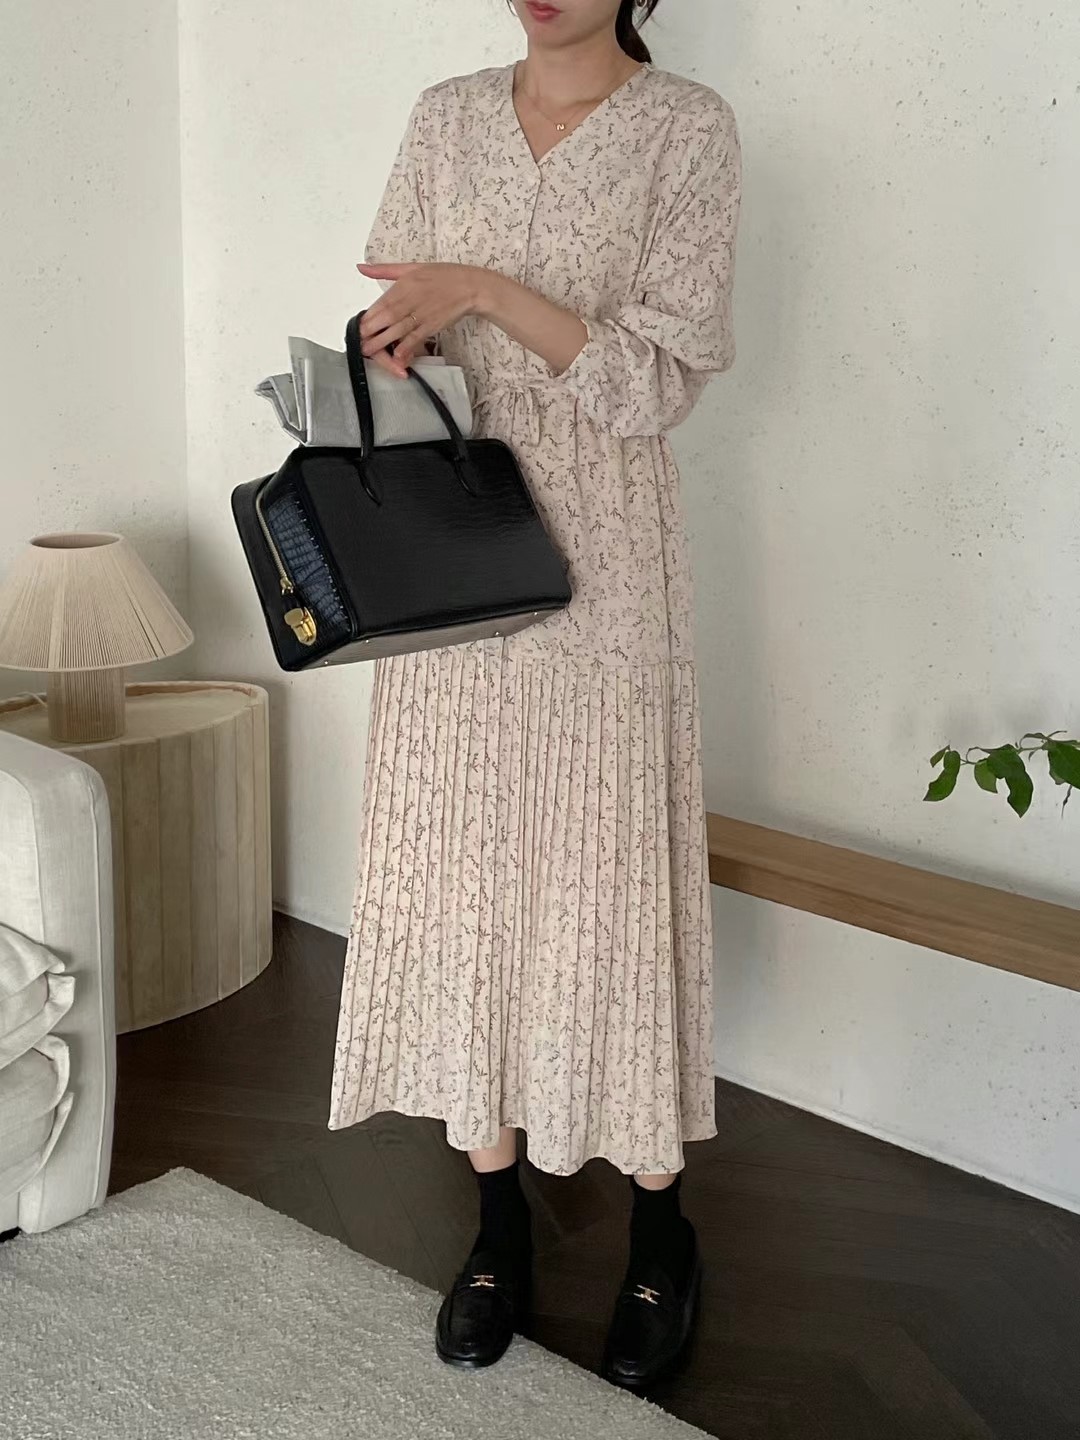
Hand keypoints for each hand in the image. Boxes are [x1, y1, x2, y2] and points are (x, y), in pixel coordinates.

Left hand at [355, 263, 487, 376]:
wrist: (470, 286)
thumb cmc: (443, 276)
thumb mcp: (411, 267)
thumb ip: (384, 270)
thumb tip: (362, 267)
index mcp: (404, 284)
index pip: (381, 303)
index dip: (368, 316)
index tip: (357, 326)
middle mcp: (411, 299)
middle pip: (386, 317)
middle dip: (371, 331)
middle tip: (358, 342)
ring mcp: (422, 314)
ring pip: (399, 329)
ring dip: (383, 342)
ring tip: (369, 351)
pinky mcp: (433, 325)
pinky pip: (417, 338)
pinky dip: (407, 347)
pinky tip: (397, 356)